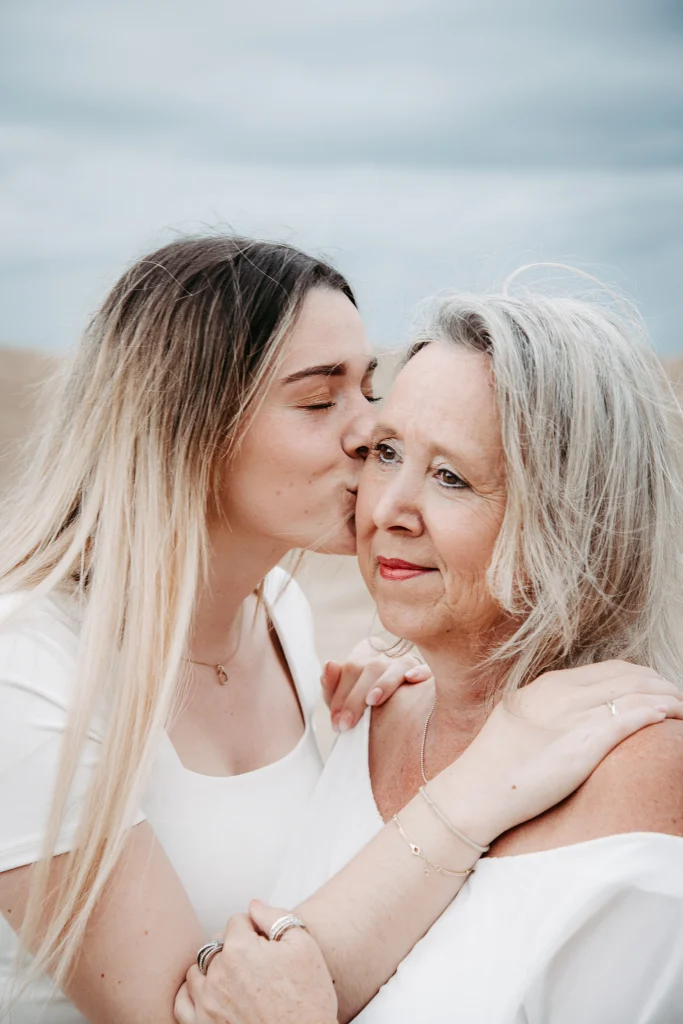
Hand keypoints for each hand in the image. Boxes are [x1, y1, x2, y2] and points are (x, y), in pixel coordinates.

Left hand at [174, 904, 337, 1023]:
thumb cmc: (308, 1001)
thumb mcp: (305, 947)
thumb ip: (277, 917)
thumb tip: (254, 906)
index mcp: (240, 949)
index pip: (237, 921)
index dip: (255, 929)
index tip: (267, 945)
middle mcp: (218, 973)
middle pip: (217, 944)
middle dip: (235, 947)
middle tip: (257, 964)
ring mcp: (206, 1002)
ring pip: (198, 970)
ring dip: (213, 969)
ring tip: (237, 980)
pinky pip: (182, 1003)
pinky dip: (192, 994)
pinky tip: (209, 994)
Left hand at [322, 638, 431, 731]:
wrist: (392, 731)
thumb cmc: (361, 710)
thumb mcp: (341, 701)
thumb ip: (331, 685)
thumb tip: (329, 664)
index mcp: (365, 654)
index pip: (351, 666)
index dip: (341, 694)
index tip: (336, 722)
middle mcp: (387, 656)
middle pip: (372, 668)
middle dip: (356, 698)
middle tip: (346, 725)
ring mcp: (409, 664)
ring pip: (398, 666)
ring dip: (384, 683)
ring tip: (372, 701)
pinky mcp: (428, 676)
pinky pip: (427, 669)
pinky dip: (420, 671)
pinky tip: (411, 678)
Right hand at [433, 660, 682, 844]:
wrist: (477, 789)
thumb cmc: (496, 764)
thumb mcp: (522, 719)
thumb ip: (551, 709)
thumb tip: (578, 714)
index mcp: (550, 684)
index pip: (611, 669)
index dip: (641, 678)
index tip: (655, 690)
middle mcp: (564, 692)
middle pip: (629, 676)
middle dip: (660, 684)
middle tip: (678, 699)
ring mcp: (575, 714)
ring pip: (637, 692)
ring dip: (668, 697)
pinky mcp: (584, 742)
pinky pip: (632, 717)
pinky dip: (657, 711)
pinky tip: (671, 715)